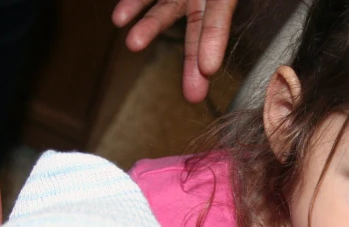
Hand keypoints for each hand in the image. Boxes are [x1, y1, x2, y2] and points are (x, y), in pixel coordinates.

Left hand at [112, 0, 237, 102]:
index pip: (218, 16)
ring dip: (149, 28)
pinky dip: (133, 4)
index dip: (213, 40)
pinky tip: (118, 19)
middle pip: (197, 29)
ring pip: (165, 11)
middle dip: (194, 62)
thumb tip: (230, 16)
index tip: (209, 68)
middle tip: (194, 97)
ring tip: (132, 44)